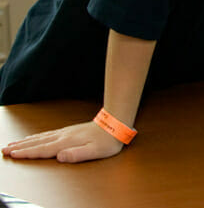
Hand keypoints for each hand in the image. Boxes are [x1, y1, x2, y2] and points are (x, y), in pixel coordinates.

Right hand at [2, 121, 123, 162]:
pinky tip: (32, 138)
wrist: (115, 124)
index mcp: (66, 143)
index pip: (43, 150)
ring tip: (12, 144)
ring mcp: (65, 132)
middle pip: (37, 142)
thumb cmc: (107, 141)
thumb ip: (77, 155)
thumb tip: (60, 157)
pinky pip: (47, 134)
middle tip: (5, 150)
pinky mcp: (68, 130)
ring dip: (25, 141)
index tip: (13, 155)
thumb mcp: (95, 151)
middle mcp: (63, 136)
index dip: (27, 153)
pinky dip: (36, 136)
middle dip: (20, 147)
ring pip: (40, 137)